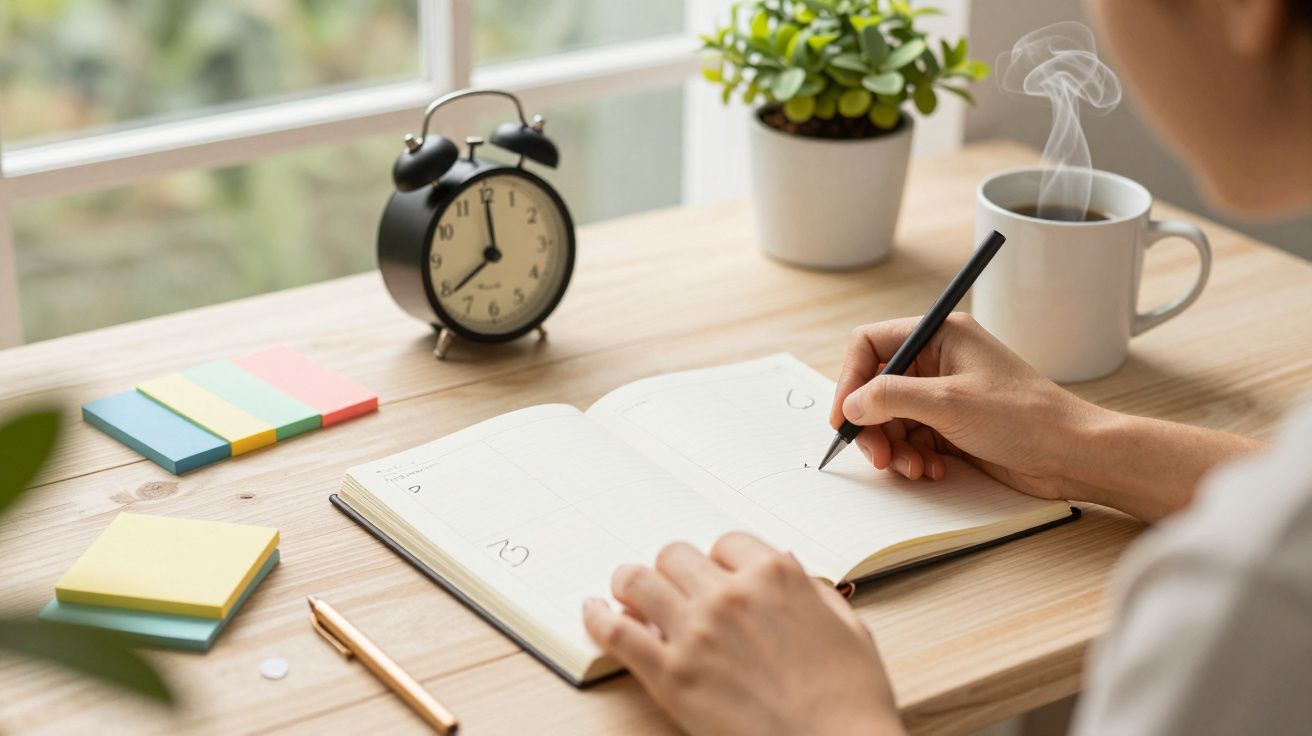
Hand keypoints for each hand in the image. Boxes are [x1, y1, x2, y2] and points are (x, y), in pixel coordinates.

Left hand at [583, 533, 905, 735]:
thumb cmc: (851, 700)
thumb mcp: (849, 628)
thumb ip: (813, 593)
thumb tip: (789, 569)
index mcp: (776, 576)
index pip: (726, 544)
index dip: (718, 562)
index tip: (715, 576)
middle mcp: (730, 595)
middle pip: (676, 555)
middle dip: (674, 570)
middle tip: (670, 586)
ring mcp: (696, 632)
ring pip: (638, 580)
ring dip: (630, 583)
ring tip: (625, 593)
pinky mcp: (671, 674)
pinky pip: (617, 631)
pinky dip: (598, 617)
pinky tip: (593, 611)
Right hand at [830, 313, 1100, 500]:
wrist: (1072, 454)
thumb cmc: (1024, 417)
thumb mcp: (948, 403)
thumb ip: (891, 398)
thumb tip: (851, 405)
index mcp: (939, 336)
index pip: (870, 345)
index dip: (850, 379)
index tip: (843, 417)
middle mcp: (939, 360)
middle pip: (876, 388)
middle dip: (873, 425)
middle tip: (876, 457)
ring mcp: (944, 394)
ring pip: (891, 418)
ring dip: (893, 448)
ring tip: (912, 469)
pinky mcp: (952, 425)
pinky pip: (911, 439)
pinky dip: (913, 457)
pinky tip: (932, 471)